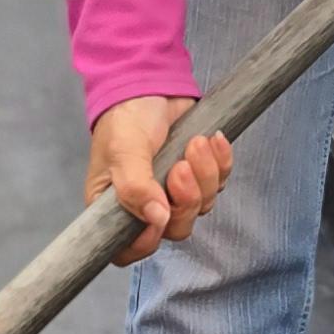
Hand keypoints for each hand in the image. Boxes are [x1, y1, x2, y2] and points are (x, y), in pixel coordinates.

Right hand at [87, 95, 230, 266]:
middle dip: (185, 199)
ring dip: (204, 174)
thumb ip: (135, 188)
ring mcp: (173, 191)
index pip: (128, 249)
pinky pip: (220, 183)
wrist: (149, 83)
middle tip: (181, 166)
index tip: (159, 213)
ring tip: (195, 143)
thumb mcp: (123, 150)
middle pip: (175, 228)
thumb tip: (156, 219)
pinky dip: (220, 162)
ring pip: (201, 206)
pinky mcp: (198, 175)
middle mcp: (144, 205)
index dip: (147, 241)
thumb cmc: (125, 117)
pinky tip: (212, 139)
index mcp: (114, 207)